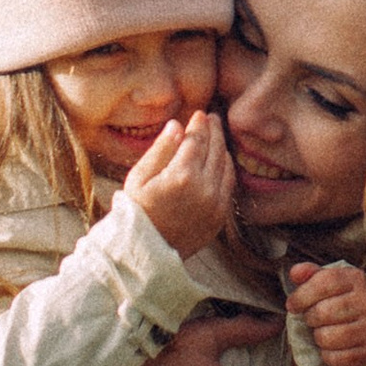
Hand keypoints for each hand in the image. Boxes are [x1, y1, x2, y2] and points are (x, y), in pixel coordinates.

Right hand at [125, 107, 233, 255]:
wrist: (145, 251)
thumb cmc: (136, 211)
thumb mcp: (140, 177)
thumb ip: (161, 149)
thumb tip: (177, 125)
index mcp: (182, 176)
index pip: (196, 140)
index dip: (198, 125)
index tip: (199, 114)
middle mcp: (204, 189)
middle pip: (215, 150)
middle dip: (213, 131)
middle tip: (211, 118)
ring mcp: (215, 204)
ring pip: (225, 166)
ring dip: (221, 148)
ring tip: (216, 135)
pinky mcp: (220, 216)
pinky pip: (228, 185)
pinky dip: (225, 168)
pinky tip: (219, 160)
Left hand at [289, 258, 365, 365]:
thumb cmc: (338, 297)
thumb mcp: (326, 280)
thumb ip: (308, 274)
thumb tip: (296, 272)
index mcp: (355, 279)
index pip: (323, 283)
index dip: (301, 296)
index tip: (292, 305)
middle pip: (322, 313)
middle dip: (309, 318)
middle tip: (312, 319)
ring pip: (326, 338)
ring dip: (318, 337)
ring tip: (324, 331)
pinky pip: (336, 358)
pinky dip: (327, 355)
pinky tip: (332, 346)